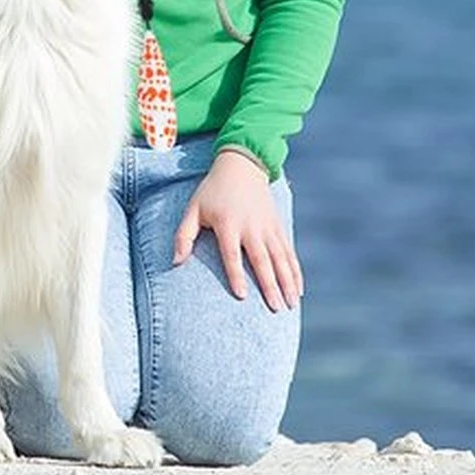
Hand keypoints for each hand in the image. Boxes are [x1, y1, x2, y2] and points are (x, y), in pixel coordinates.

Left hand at [172, 149, 302, 311]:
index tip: (242, 296)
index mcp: (228, 223)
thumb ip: (184, 235)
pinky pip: (289, 252)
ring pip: (280, 258)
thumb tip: (175, 262)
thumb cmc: (212, 191)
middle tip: (275, 309)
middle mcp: (251, 226)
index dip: (236, 275)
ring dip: (287, 282)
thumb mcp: (193, 208)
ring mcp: (267, 227)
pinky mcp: (278, 226)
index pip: (232, 254)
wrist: (241, 166)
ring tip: (290, 305)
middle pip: (261, 259)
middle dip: (269, 285)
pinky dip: (295, 271)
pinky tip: (298, 290)